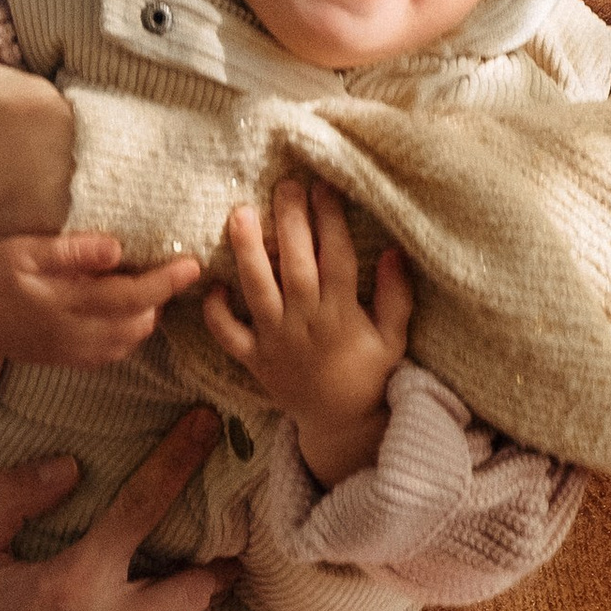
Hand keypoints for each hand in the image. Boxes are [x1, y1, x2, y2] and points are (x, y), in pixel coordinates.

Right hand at [0, 231, 202, 411]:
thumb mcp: (25, 250)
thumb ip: (72, 251)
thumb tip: (117, 250)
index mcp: (65, 305)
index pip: (131, 297)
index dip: (166, 282)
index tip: (193, 265)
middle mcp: (70, 335)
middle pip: (135, 325)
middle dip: (160, 300)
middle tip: (171, 271)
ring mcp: (66, 352)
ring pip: (125, 344)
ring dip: (145, 319)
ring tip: (150, 290)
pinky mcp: (60, 360)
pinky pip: (107, 356)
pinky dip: (126, 337)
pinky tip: (125, 316)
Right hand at [0, 411, 234, 610]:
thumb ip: (12, 496)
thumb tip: (71, 466)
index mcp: (71, 582)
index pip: (141, 507)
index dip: (179, 460)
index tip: (209, 426)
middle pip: (195, 583)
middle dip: (217, 560)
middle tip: (227, 538)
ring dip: (190, 596)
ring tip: (192, 574)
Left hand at [202, 179, 411, 486]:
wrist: (341, 424)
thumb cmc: (368, 374)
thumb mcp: (394, 338)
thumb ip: (396, 297)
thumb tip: (395, 252)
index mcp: (342, 315)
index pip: (336, 259)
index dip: (330, 222)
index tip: (324, 187)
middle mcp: (306, 324)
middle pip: (295, 266)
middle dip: (290, 224)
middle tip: (284, 185)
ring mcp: (277, 342)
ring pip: (259, 291)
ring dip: (248, 253)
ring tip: (240, 215)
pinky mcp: (254, 360)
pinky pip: (229, 336)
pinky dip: (217, 314)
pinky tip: (213, 286)